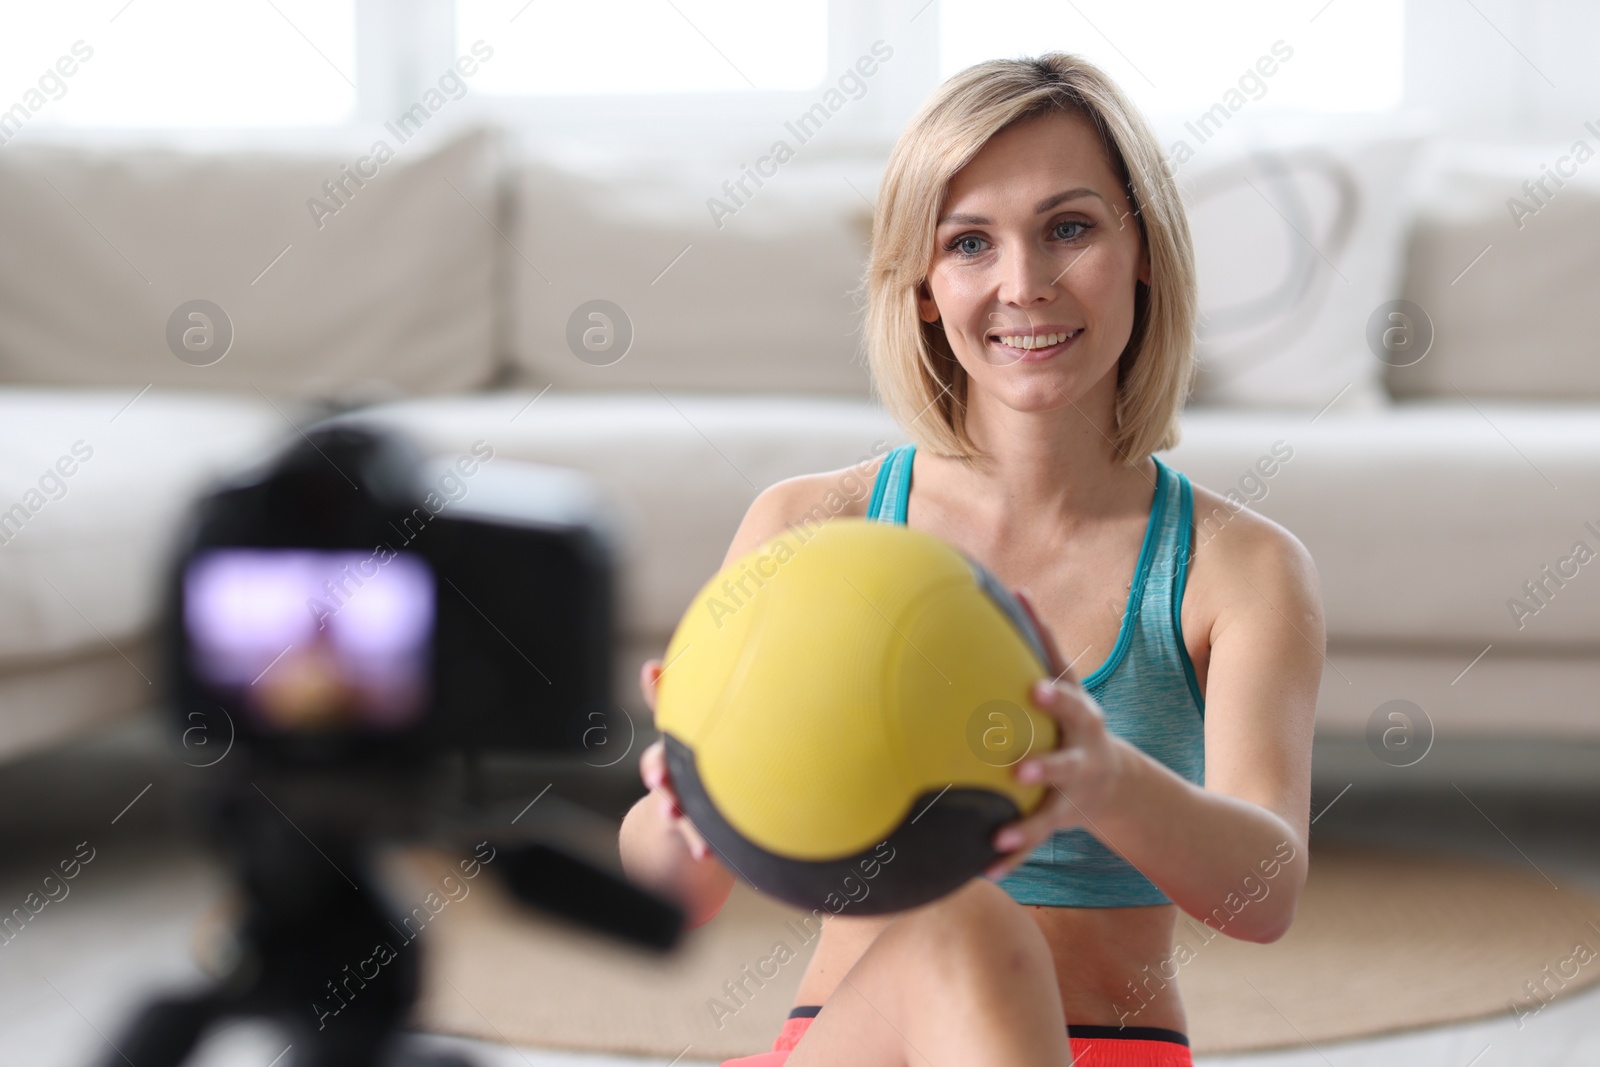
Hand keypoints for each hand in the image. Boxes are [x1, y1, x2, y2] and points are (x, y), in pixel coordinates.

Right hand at [637, 659, 712, 861]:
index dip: (657, 691)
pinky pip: (692, 837)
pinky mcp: (689, 830)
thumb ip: (692, 701)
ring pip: (669, 802)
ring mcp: (676, 800)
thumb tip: (685, 656)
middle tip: (658, 769)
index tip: (652, 669)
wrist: (687, 819)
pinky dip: (696, 843)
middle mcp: (670, 769)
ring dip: (669, 805)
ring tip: (672, 811)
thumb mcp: (697, 733)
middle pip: (657, 763)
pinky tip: (705, 853)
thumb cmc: (698, 764)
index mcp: (676, 741)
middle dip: (656, 764)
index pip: (665, 713)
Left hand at [983, 588, 1125, 879]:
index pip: (1071, 701)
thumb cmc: (1072, 719)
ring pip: (1052, 810)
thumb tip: (1014, 587)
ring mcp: (1074, 793)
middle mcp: (1083, 755)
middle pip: (1070, 761)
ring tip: (1000, 837)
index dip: (1057, 696)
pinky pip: (1033, 841)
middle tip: (1021, 768)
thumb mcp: (1068, 684)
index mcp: (1082, 718)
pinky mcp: (1060, 820)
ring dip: (1027, 825)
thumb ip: (1040, 642)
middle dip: (1049, 764)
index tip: (1035, 690)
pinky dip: (1011, 857)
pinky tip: (982, 871)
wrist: (1116, 781)